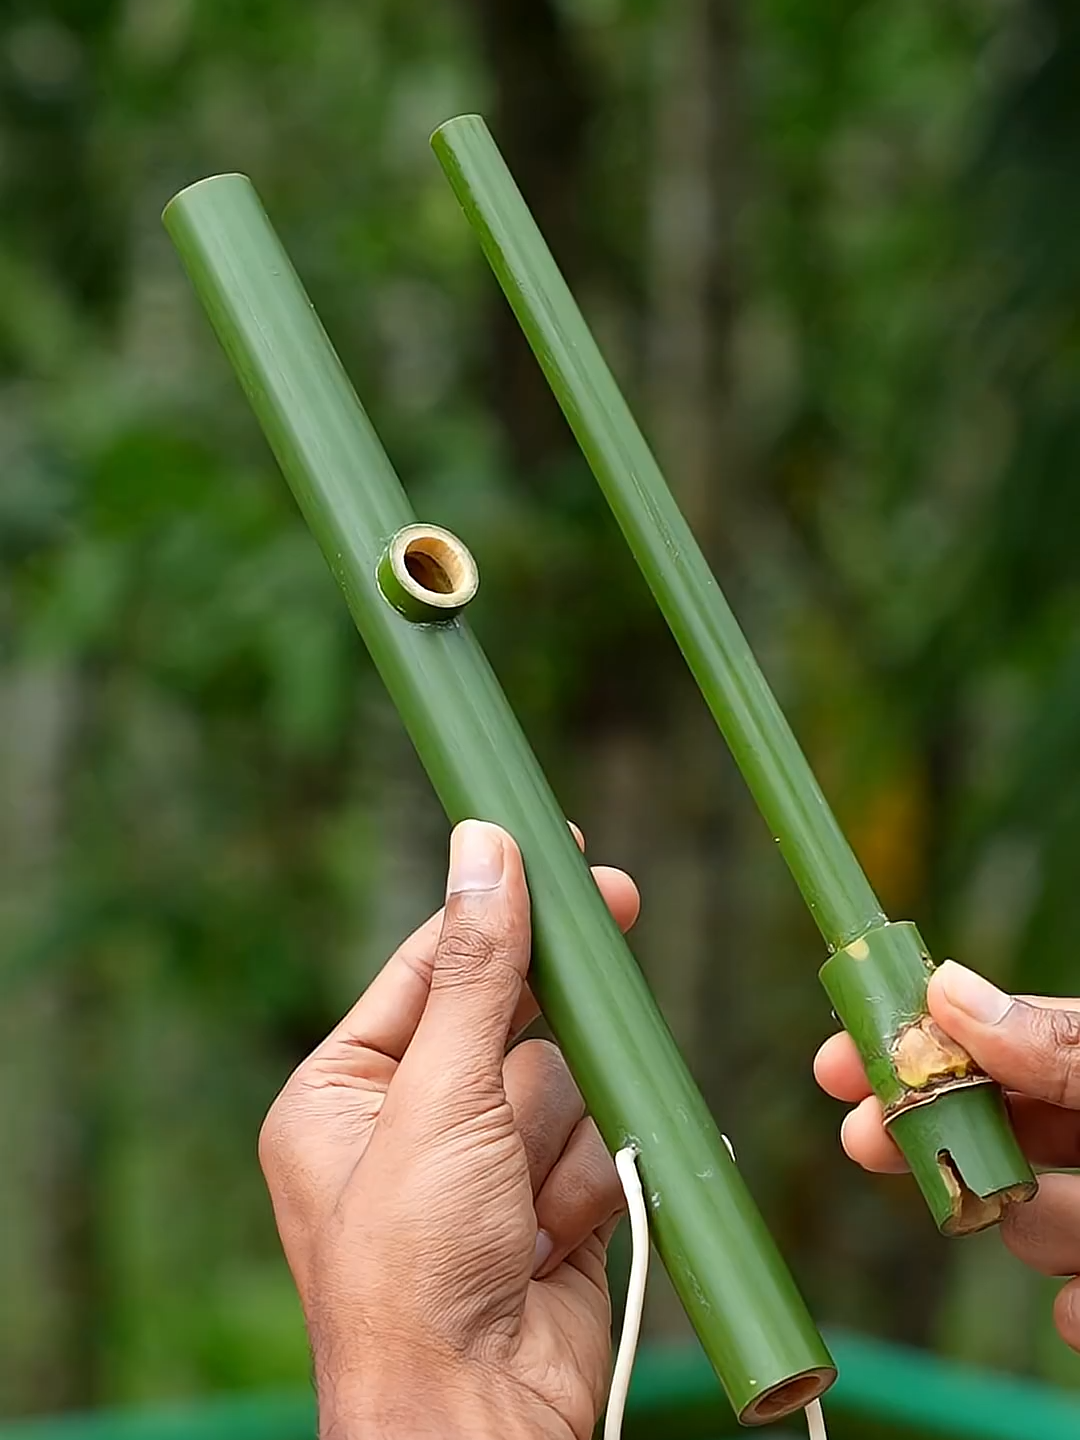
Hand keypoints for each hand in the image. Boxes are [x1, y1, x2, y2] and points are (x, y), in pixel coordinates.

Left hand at [259, 819, 639, 1439]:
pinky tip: (555, 1241)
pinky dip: (591, 1185)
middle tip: (618, 905)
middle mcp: (413, 1126)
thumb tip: (483, 846)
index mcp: (346, 1092)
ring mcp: (486, 1173)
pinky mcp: (549, 1214)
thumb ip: (474, 970)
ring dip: (559, 1135)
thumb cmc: (415, 1269)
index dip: (491, 908)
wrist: (475, 1427)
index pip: (430, 967)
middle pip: (510, 1021)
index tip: (549, 841)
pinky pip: (597, 1151)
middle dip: (548, 1021)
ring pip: (565, 1086)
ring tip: (522, 1204)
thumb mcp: (439, 1096)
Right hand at [815, 959, 1079, 1347]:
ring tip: (1042, 1223)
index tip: (836, 1063)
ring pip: (1027, 1222)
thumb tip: (946, 987)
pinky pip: (1072, 1306)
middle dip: (926, 1143)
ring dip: (1024, 1227)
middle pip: (988, 1134)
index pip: (988, 1047)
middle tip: (862, 1140)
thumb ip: (1057, 1044)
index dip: (910, 1048)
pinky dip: (1071, 1312)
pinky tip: (1078, 1309)